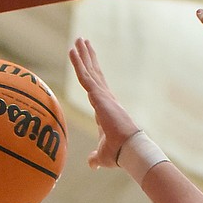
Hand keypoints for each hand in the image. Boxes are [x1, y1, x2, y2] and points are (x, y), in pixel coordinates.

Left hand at [69, 38, 139, 169]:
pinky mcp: (99, 95)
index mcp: (106, 109)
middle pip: (95, 73)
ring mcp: (102, 96)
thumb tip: (91, 163)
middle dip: (89, 58)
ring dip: (83, 54)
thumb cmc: (119, 154)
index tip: (89, 63)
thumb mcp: (102, 155)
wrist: (129, 150)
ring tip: (79, 39)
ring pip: (89, 71)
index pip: (97, 87)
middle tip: (84, 42)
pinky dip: (78, 62)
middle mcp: (105, 99)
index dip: (92, 74)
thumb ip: (95, 157)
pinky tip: (73, 50)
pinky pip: (84, 75)